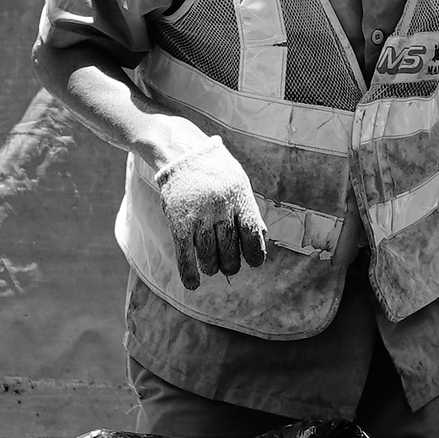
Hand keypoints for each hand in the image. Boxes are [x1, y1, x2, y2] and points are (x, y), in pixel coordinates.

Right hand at [151, 135, 266, 288]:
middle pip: (229, 248)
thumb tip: (261, 239)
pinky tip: (192, 283)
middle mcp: (220, 207)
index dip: (255, 253)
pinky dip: (188, 271)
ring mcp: (198, 214)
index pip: (252, 233)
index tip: (254, 263)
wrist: (182, 154)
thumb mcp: (238, 183)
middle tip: (229, 266)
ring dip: (211, 267)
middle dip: (231, 263)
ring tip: (212, 267)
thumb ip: (248, 210)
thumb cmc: (216, 172)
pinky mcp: (178, 220)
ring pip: (207, 254)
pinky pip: (184, 252)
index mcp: (239, 197)